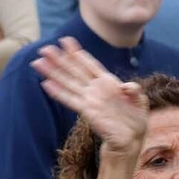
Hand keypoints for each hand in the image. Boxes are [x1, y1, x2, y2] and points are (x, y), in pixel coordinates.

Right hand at [33, 37, 149, 155]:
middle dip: (60, 59)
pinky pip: (69, 99)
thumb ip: (134, 91)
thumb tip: (128, 86)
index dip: (78, 53)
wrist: (132, 138)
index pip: (90, 65)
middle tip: (45, 48)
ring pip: (68, 82)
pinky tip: (46, 84)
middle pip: (74, 70)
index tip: (65, 41)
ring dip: (53, 72)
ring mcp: (90, 99)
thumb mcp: (140, 101)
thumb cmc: (136, 118)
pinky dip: (58, 92)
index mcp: (108, 83)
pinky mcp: (87, 111)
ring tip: (38, 62)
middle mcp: (95, 89)